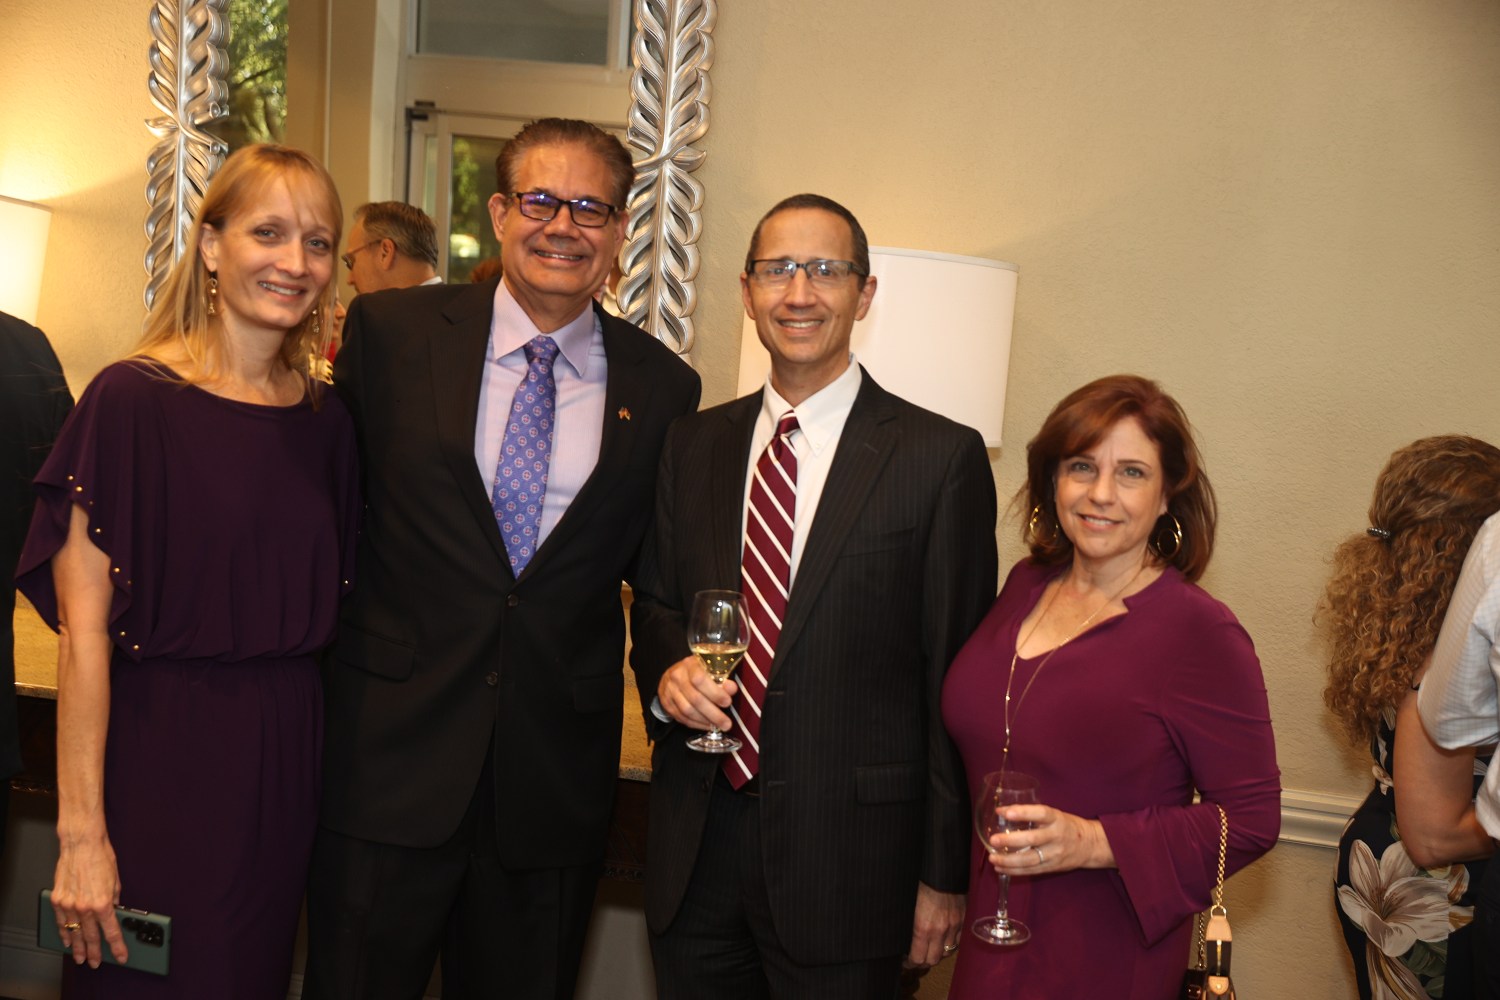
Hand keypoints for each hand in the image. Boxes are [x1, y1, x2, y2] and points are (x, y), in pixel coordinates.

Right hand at [51, 833, 127, 967]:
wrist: (82, 844)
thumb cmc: (101, 857)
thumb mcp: (116, 881)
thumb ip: (114, 900)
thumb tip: (114, 912)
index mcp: (103, 903)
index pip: (111, 932)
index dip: (117, 947)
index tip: (121, 955)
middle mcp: (85, 906)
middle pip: (91, 936)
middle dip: (95, 952)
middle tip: (95, 963)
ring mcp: (69, 904)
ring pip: (73, 933)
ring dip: (77, 947)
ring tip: (80, 957)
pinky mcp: (58, 899)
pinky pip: (60, 921)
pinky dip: (64, 932)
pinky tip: (67, 940)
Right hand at [657, 654, 736, 731]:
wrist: (672, 675)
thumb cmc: (696, 671)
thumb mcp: (709, 669)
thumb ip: (722, 679)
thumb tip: (732, 689)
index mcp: (689, 665)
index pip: (699, 679)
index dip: (715, 693)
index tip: (727, 702)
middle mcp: (677, 677)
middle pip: (695, 699)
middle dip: (713, 714)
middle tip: (727, 723)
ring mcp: (669, 691)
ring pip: (687, 711)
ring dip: (705, 721)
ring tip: (719, 726)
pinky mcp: (666, 704)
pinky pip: (682, 718)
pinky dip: (696, 724)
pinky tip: (707, 725)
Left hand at [906, 882, 964, 967]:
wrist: (940, 868)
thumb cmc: (920, 883)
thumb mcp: (907, 905)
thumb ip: (908, 925)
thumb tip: (902, 938)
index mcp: (923, 927)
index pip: (918, 959)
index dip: (910, 963)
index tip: (905, 961)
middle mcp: (940, 930)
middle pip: (933, 960)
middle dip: (923, 962)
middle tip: (916, 958)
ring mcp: (954, 925)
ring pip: (947, 952)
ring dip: (938, 953)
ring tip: (930, 948)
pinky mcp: (963, 918)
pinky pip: (958, 940)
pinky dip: (951, 943)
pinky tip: (944, 939)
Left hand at [986, 802, 1114, 874]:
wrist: (1090, 845)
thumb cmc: (1066, 826)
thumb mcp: (1054, 815)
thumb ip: (1032, 814)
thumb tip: (1000, 812)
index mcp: (1056, 819)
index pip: (1040, 813)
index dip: (1023, 812)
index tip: (1005, 812)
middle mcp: (1056, 836)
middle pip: (1033, 839)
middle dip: (1011, 841)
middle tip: (993, 840)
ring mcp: (1055, 854)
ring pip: (1030, 859)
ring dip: (1009, 861)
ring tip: (993, 858)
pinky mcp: (1053, 867)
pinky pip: (1032, 871)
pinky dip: (1014, 871)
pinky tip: (1000, 868)